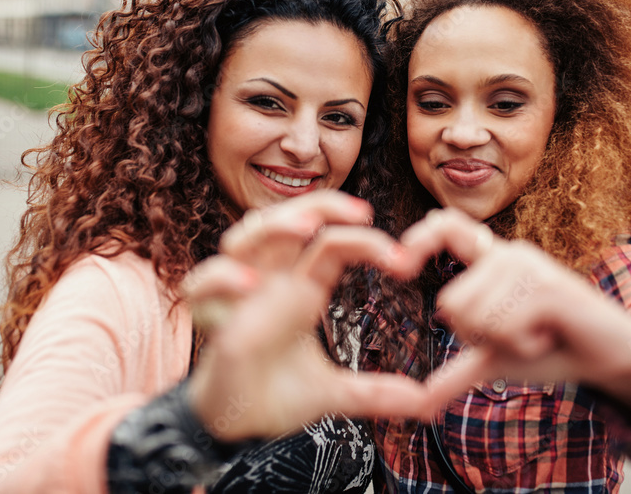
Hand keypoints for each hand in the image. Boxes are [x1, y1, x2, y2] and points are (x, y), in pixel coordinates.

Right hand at [183, 193, 480, 440]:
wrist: (235, 425)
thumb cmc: (278, 395)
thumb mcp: (335, 395)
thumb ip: (376, 393)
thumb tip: (426, 404)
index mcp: (302, 288)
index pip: (333, 243)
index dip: (365, 240)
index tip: (403, 260)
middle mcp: (273, 281)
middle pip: (289, 218)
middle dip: (322, 205)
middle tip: (361, 212)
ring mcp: (240, 294)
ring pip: (246, 235)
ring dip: (275, 225)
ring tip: (307, 229)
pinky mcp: (212, 317)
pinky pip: (204, 282)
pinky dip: (224, 276)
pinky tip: (250, 284)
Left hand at [402, 209, 630, 421]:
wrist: (610, 356)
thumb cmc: (553, 350)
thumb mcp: (497, 360)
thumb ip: (458, 372)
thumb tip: (421, 404)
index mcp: (493, 260)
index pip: (446, 227)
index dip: (419, 239)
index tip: (397, 266)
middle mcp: (507, 253)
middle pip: (449, 303)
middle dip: (478, 336)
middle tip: (519, 334)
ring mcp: (528, 264)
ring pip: (473, 317)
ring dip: (504, 342)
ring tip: (536, 333)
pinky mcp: (546, 285)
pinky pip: (503, 326)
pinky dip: (522, 346)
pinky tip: (547, 336)